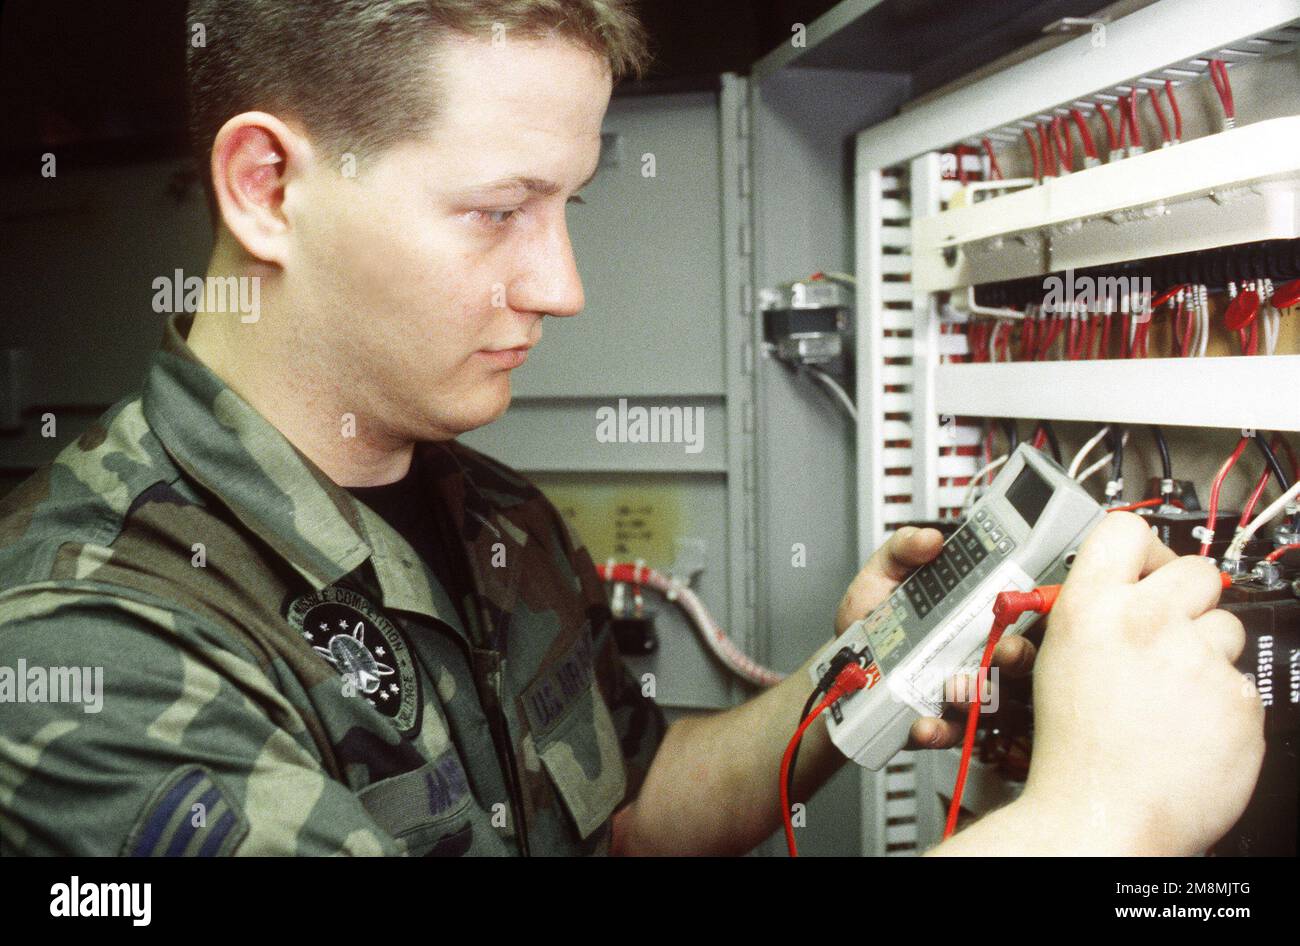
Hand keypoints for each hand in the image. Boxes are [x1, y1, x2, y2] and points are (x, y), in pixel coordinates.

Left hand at [834, 526, 1037, 749]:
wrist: (838, 664)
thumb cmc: (871, 618)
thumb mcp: (882, 575)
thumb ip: (903, 551)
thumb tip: (929, 539)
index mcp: (971, 615)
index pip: (1018, 612)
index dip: (1032, 610)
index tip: (1022, 605)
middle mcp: (975, 654)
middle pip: (1019, 659)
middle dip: (1017, 655)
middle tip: (1000, 650)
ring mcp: (960, 691)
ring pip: (992, 702)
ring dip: (979, 696)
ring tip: (955, 687)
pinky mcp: (938, 722)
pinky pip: (951, 734)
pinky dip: (940, 731)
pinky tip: (924, 724)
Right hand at [1019, 512, 1264, 854]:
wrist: (1102, 817)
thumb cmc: (1072, 752)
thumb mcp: (1053, 663)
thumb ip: (1090, 616)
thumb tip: (1120, 590)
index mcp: (1090, 609)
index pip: (1125, 529)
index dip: (1140, 548)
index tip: (1145, 566)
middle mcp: (1146, 622)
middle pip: (1194, 570)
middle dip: (1186, 598)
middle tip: (1168, 631)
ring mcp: (1199, 660)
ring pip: (1225, 628)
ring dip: (1205, 654)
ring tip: (1171, 694)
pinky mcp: (1239, 700)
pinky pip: (1242, 683)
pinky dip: (1221, 704)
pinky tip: (1188, 726)